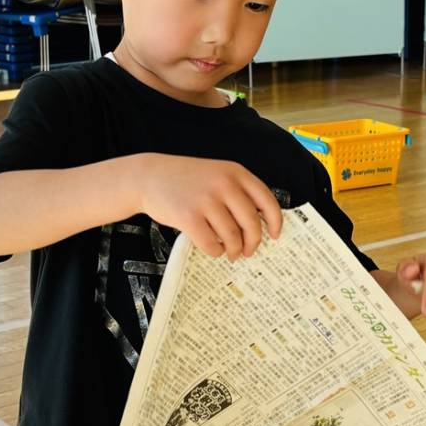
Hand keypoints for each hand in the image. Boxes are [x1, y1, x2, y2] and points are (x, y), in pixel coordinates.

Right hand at [133, 154, 280, 260]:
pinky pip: (212, 244)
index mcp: (236, 172)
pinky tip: (212, 247)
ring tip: (230, 253)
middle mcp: (224, 184)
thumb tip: (260, 225)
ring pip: (232, 237)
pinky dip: (215, 251)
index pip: (267, 200)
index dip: (275, 222)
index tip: (275, 235)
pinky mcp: (189, 217)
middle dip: (253, 243)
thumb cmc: (187, 180)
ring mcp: (206, 200)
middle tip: (248, 251)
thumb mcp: (217, 174)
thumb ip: (238, 192)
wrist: (150, 176)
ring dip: (234, 250)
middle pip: (252, 224)